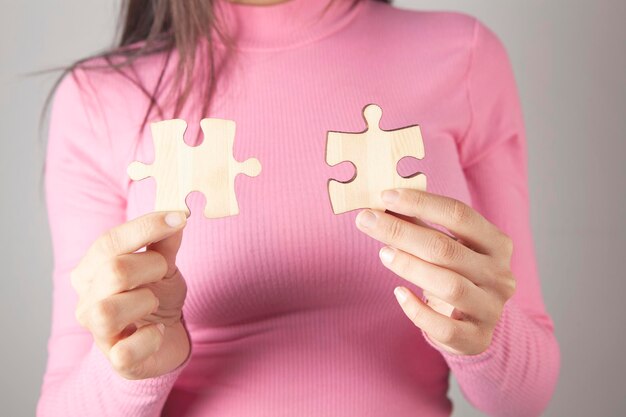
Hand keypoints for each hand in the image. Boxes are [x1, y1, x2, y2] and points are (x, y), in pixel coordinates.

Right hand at [71, 211, 190, 378]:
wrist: (164, 338)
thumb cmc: (156, 296)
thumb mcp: (163, 265)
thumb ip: (165, 241)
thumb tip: (174, 213)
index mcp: (91, 271)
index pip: (108, 242)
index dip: (145, 227)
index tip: (178, 218)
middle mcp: (86, 301)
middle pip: (112, 271)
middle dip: (150, 266)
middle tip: (163, 272)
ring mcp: (98, 333)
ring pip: (107, 311)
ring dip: (144, 301)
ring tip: (154, 302)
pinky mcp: (117, 361)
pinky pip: (126, 351)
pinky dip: (149, 338)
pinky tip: (157, 332)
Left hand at [355, 188, 515, 355]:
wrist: (476, 323)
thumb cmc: (455, 274)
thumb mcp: (447, 246)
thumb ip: (419, 223)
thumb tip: (382, 202)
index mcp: (496, 244)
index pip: (459, 214)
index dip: (421, 203)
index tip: (386, 196)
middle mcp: (499, 275)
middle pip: (447, 249)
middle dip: (401, 232)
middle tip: (367, 220)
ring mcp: (490, 309)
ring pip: (448, 285)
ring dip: (410, 266)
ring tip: (382, 253)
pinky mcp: (476, 339)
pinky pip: (444, 327)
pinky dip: (417, 310)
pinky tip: (398, 293)